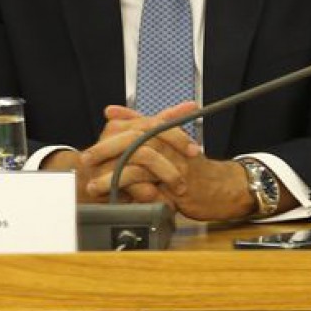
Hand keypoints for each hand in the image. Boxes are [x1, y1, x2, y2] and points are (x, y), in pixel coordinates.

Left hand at [79, 105, 279, 220]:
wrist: (224, 188)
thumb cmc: (192, 165)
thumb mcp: (166, 141)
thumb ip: (139, 123)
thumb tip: (111, 110)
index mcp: (165, 134)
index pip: (135, 125)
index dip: (113, 129)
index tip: (95, 136)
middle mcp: (169, 148)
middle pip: (133, 142)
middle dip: (105, 151)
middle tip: (86, 160)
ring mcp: (173, 169)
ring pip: (139, 166)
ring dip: (112, 177)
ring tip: (93, 185)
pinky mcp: (175, 191)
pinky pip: (150, 191)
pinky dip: (131, 194)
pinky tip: (117, 200)